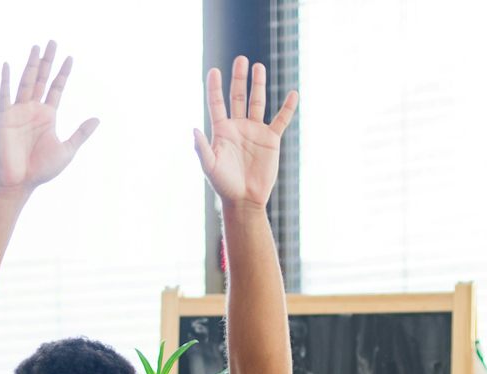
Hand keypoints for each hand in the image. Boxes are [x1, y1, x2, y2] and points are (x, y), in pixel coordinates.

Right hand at [0, 42, 96, 192]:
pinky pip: (5, 95)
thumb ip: (80, 133)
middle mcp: (33, 110)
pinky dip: (6, 80)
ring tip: (37, 47)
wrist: (20, 181)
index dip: (63, 74)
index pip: (56, 89)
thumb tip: (97, 119)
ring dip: (31, 64)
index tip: (70, 58)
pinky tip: (8, 64)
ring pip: (26, 81)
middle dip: (47, 61)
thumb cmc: (42, 169)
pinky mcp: (5, 118)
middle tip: (53, 42)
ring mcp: (19, 112)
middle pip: (42, 79)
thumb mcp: (67, 150)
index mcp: (48, 116)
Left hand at [194, 56, 295, 204]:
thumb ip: (202, 148)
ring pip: (257, 103)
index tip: (214, 71)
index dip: (214, 87)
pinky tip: (292, 94)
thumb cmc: (224, 185)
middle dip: (239, 78)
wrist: (245, 200)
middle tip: (241, 60)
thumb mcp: (209, 166)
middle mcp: (238, 126)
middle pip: (238, 96)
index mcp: (222, 130)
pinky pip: (281, 120)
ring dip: (258, 85)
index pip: (217, 103)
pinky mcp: (271, 140)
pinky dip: (287, 108)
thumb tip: (194, 129)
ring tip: (259, 67)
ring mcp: (255, 131)